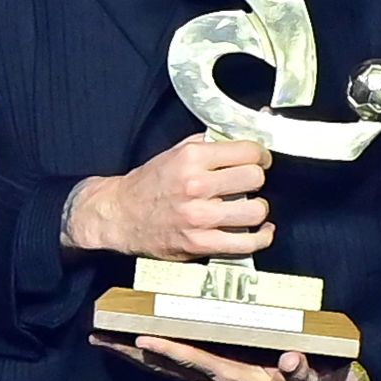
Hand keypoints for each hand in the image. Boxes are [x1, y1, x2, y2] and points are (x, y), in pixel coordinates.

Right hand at [64, 136, 273, 261]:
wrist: (120, 215)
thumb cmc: (147, 185)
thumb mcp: (174, 153)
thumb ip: (208, 144)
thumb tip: (243, 136)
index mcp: (191, 158)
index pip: (248, 152)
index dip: (259, 155)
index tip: (259, 160)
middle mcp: (196, 186)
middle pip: (255, 179)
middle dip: (255, 179)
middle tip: (249, 183)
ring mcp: (199, 217)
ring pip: (256, 211)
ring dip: (256, 209)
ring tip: (248, 207)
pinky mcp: (200, 243)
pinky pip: (246, 243)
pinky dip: (260, 238)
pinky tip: (260, 231)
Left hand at [89, 337, 369, 380]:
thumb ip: (300, 372)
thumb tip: (291, 360)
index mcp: (235, 377)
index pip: (196, 361)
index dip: (170, 350)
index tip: (143, 338)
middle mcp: (215, 380)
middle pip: (166, 366)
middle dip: (132, 352)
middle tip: (99, 338)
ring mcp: (209, 380)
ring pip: (164, 367)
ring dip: (133, 354)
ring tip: (103, 340)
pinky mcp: (211, 378)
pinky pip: (173, 366)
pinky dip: (150, 356)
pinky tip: (131, 346)